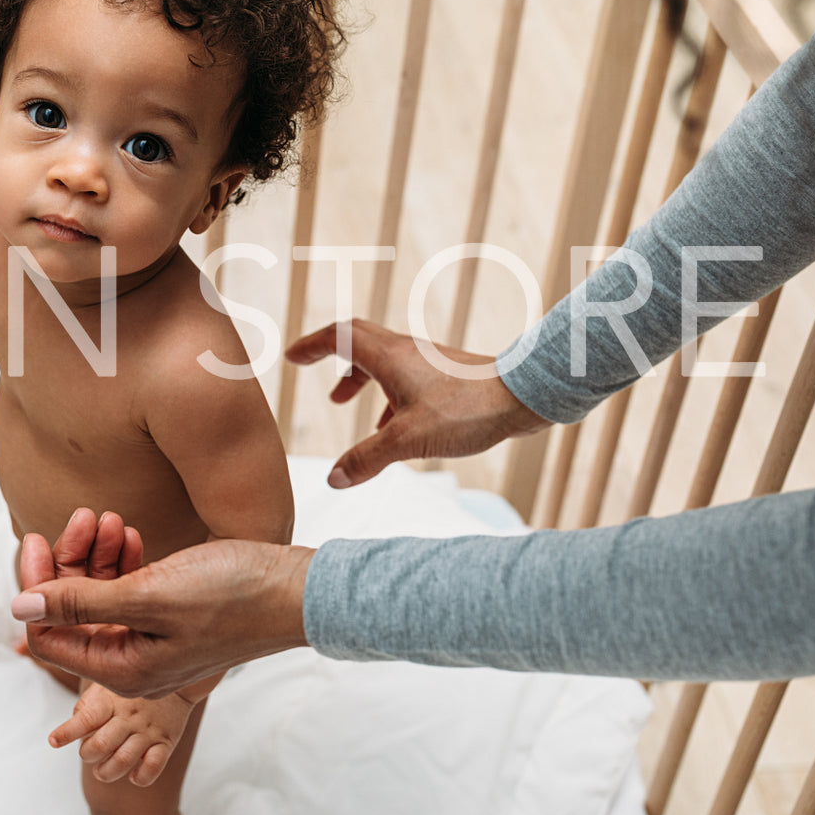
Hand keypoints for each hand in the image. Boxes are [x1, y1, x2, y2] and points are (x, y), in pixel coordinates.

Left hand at [13, 538, 314, 698]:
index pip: (48, 633)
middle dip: (70, 564)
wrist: (297, 591)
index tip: (36, 538)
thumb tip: (19, 608)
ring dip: (99, 557)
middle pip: (73, 614)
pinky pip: (131, 593)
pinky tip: (131, 532)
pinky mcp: (174, 618)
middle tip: (83, 517)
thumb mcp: (148, 596)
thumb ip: (81, 604)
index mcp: (121, 670)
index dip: (36, 587)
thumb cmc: (230, 595)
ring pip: (102, 598)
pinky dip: (125, 563)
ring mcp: (154, 641)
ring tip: (109, 518)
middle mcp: (133, 663)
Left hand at [50, 682, 193, 786]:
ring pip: (122, 761)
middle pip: (100, 746)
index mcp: (111, 700)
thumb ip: (88, 703)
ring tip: (103, 770)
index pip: (86, 717)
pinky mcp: (166, 742)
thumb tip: (74, 723)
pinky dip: (139, 777)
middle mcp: (128, 717)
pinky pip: (152, 768)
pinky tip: (133, 774)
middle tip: (88, 754)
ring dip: (107, 772)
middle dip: (87, 755)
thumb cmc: (134, 688)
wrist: (179, 680)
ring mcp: (147, 731)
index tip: (53, 741)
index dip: (67, 732)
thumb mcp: (109, 684)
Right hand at [284, 318, 547, 487]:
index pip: (338, 336)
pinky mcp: (445, 375)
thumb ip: (367, 459)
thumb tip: (334, 478)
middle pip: (358, 340)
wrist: (521, 397)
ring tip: (343, 405)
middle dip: (330, 353)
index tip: (292, 356)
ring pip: (382, 360)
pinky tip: (390, 427)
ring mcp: (427, 361)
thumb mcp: (407, 440)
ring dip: (358, 376)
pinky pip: (404, 377)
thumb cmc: (466, 411)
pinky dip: (386, 394)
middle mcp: (405, 351)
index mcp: (389, 356)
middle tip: (309, 366)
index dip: (311, 345)